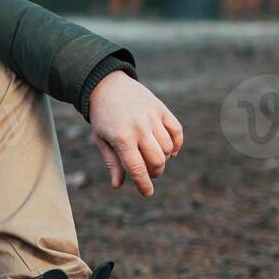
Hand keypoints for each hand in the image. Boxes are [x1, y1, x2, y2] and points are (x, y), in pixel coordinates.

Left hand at [88, 70, 183, 197]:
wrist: (107, 85)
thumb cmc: (102, 116)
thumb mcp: (102, 139)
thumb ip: (113, 162)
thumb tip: (118, 185)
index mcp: (121, 137)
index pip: (136, 168)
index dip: (144, 184)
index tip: (148, 193)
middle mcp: (139, 128)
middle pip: (157, 160)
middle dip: (155, 172)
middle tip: (149, 173)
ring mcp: (152, 117)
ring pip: (168, 148)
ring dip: (164, 158)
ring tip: (155, 159)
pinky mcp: (161, 109)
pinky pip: (176, 131)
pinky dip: (176, 144)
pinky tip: (170, 150)